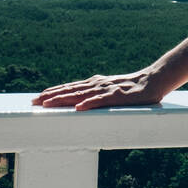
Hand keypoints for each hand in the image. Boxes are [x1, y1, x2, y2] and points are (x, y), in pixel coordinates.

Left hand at [31, 67, 168, 109]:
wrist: (154, 80)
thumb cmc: (132, 88)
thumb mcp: (110, 91)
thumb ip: (96, 95)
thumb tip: (80, 103)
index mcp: (94, 84)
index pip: (69, 88)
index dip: (52, 93)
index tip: (37, 98)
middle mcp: (97, 84)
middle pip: (70, 91)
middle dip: (50, 96)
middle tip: (33, 101)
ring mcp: (107, 89)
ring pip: (81, 95)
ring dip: (63, 99)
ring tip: (48, 104)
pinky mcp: (118, 96)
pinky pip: (101, 100)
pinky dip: (89, 104)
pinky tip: (79, 108)